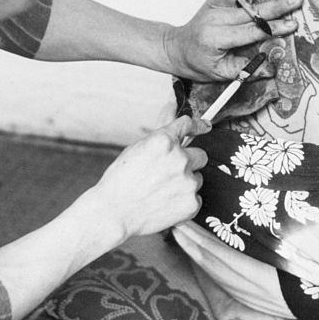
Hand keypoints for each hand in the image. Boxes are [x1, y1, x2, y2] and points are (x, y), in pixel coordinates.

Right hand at [96, 116, 209, 237]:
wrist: (113, 214)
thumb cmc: (120, 180)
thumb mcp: (137, 148)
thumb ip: (160, 129)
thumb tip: (171, 105)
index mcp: (164, 141)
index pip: (188, 125)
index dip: (198, 126)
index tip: (205, 127)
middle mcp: (180, 159)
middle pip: (201, 155)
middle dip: (189, 161)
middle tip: (170, 173)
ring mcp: (188, 182)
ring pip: (198, 178)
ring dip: (186, 182)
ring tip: (163, 191)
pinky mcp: (191, 203)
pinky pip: (195, 197)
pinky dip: (184, 201)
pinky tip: (166, 204)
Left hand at [164, 0, 301, 80]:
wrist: (178, 48)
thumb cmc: (200, 62)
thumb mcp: (220, 74)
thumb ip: (245, 71)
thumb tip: (272, 70)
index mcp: (217, 39)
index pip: (250, 32)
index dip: (272, 28)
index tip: (292, 25)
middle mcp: (215, 18)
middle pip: (249, 10)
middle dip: (275, 5)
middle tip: (296, 0)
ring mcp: (214, 4)